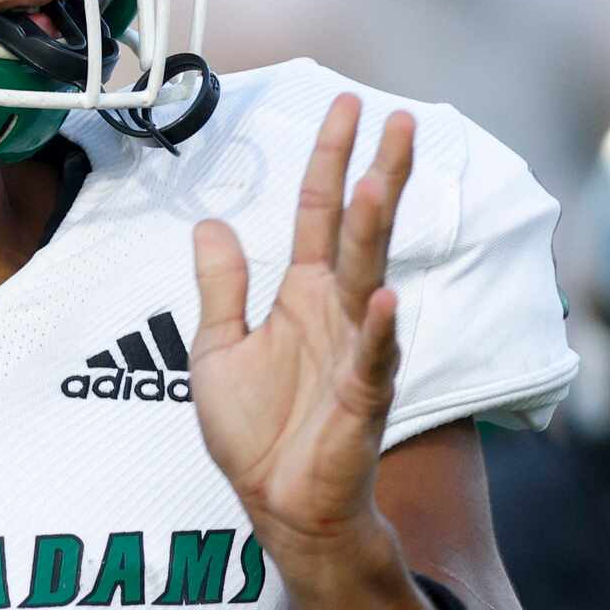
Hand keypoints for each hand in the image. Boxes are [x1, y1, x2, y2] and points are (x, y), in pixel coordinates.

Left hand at [190, 94, 416, 586]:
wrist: (278, 505)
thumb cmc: (256, 433)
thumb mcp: (217, 348)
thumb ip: (220, 287)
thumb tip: (209, 223)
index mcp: (303, 294)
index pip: (320, 212)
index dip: (331, 159)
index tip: (349, 105)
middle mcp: (338, 312)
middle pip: (361, 230)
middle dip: (379, 173)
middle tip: (401, 118)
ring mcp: (356, 352)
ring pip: (371, 279)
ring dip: (376, 233)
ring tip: (380, 181)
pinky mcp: (361, 400)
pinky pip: (374, 360)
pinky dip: (381, 330)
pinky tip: (387, 298)